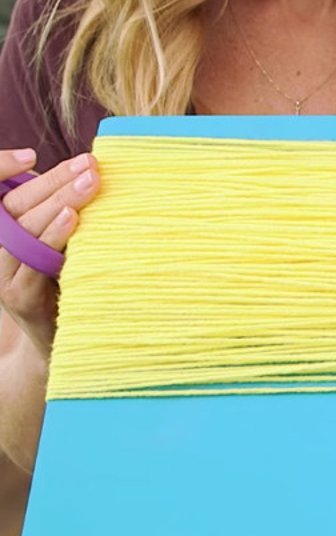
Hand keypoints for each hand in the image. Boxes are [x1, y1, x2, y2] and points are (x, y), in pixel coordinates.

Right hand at [0, 149, 97, 355]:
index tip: (32, 154)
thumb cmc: (67, 284)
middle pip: (16, 206)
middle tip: (88, 164)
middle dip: (52, 181)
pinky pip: (31, 262)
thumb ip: (64, 213)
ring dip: (57, 202)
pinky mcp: (18, 296)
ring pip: (22, 230)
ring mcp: (4, 274)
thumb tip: (88, 171)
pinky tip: (72, 220)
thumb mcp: (64, 244)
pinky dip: (52, 237)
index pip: (4, 195)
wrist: (60, 341)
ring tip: (86, 184)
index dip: (4, 170)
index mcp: (5, 233)